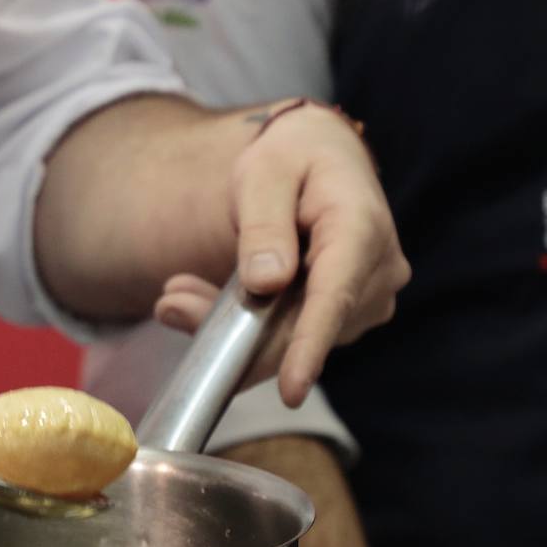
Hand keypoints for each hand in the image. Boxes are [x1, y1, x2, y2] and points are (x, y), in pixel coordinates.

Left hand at [156, 100, 409, 405]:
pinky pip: (293, 334)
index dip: (309, 346)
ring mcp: (366, 298)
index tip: (289, 390)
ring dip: (235, 327)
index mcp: (361, 228)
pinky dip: (247, 325)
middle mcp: (377, 272)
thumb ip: (264, 225)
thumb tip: (266, 283)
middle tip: (169, 305)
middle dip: (238, 333)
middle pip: (306, 327)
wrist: (321, 156)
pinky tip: (203, 299)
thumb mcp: (265, 173)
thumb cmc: (291, 157)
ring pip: (295, 337)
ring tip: (179, 294)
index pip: (335, 296)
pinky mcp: (346, 313)